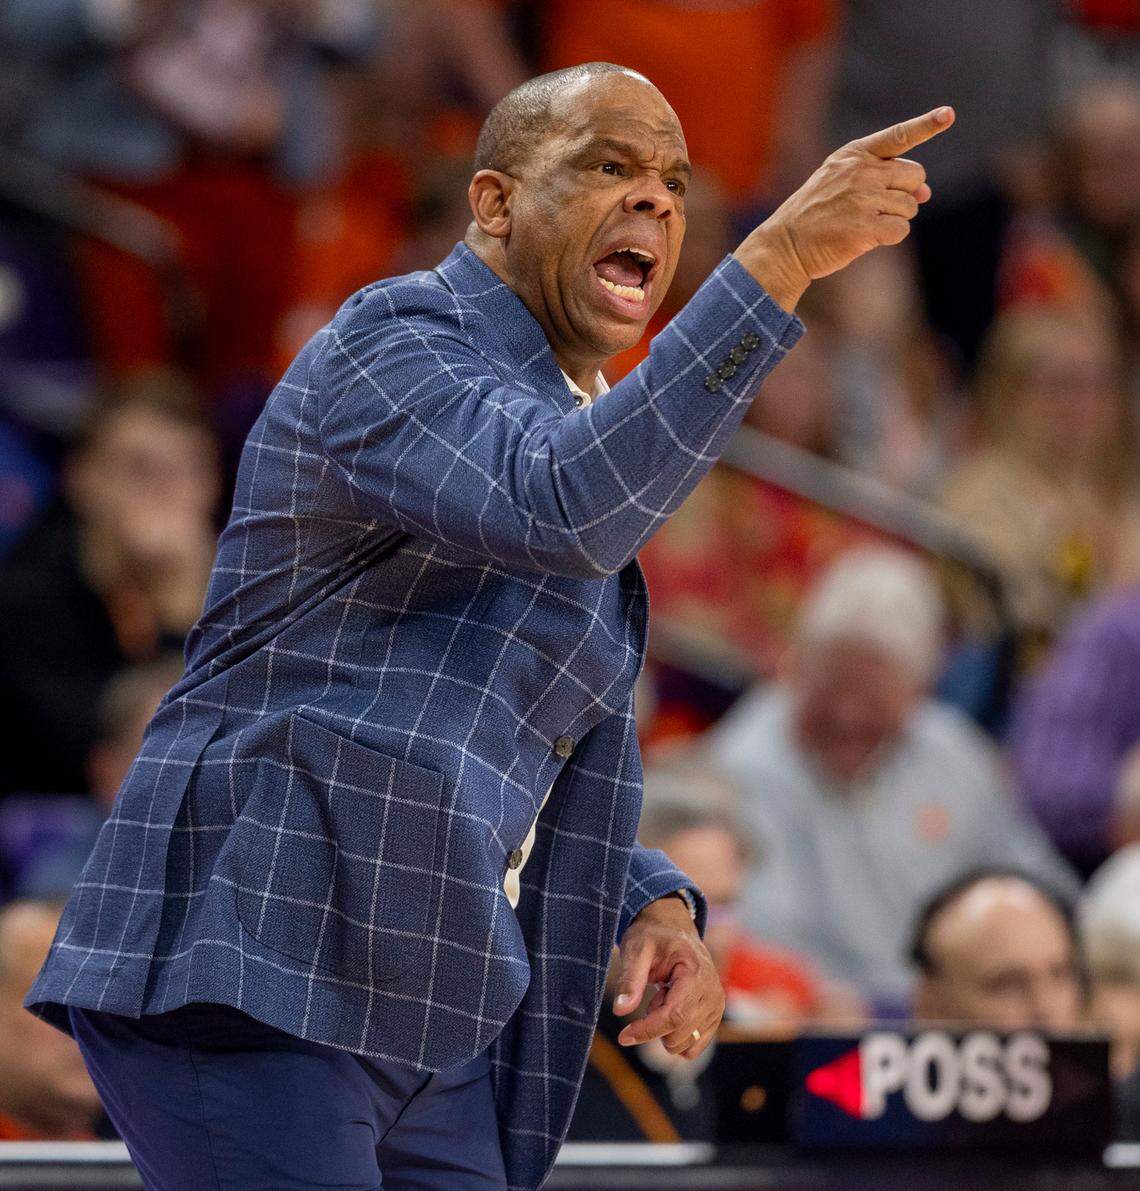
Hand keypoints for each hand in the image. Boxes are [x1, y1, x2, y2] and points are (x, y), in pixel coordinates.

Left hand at [612, 895, 724, 1060]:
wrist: (673, 931)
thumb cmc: (653, 937)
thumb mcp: (636, 950)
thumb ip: (629, 980)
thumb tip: (619, 1010)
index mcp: (696, 972)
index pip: (674, 1015)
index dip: (648, 1030)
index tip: (623, 1036)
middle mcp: (713, 992)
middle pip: (679, 1033)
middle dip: (654, 1023)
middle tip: (653, 994)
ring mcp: (716, 1006)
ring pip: (685, 1044)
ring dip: (665, 1028)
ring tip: (663, 996)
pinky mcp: (714, 1017)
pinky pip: (692, 1047)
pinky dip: (675, 1034)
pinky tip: (671, 1008)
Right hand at [735, 107, 954, 311]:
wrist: (787, 244)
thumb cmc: (816, 214)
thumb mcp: (842, 184)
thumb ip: (883, 181)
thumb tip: (926, 193)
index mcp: (854, 155)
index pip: (898, 136)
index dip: (926, 125)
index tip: (948, 114)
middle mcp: (861, 172)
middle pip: (914, 175)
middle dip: (906, 193)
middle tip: (878, 207)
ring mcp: (863, 199)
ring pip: (910, 206)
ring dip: (896, 219)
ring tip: (864, 223)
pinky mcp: (865, 227)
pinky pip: (901, 229)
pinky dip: (890, 237)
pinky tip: (868, 238)